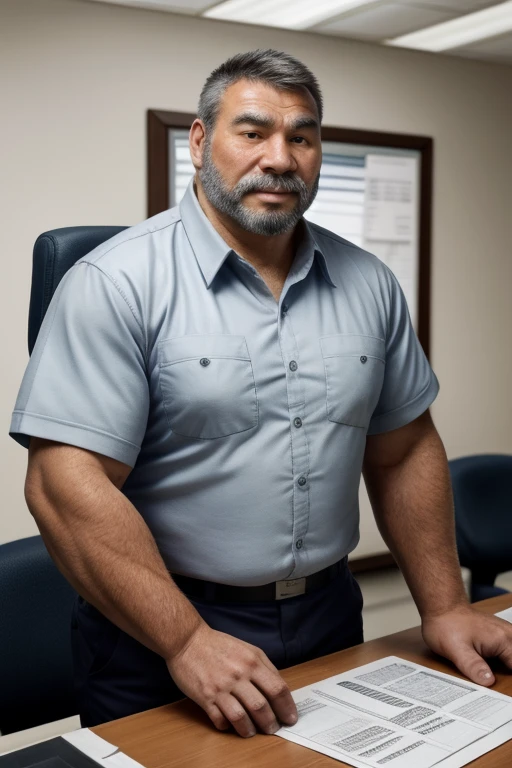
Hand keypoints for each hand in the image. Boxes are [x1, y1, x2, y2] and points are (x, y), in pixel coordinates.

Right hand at [166, 622, 297, 736]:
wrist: (188, 640)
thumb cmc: (219, 645)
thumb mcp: (247, 649)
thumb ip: (264, 667)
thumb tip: (278, 690)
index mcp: (252, 661)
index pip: (277, 688)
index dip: (287, 706)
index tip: (290, 717)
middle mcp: (238, 674)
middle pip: (261, 706)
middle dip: (271, 723)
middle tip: (273, 728)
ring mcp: (221, 687)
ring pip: (241, 717)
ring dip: (250, 729)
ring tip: (252, 732)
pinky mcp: (205, 697)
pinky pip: (220, 720)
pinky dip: (227, 726)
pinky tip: (230, 724)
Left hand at [422, 604, 511, 684]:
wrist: (442, 607)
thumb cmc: (446, 625)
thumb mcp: (456, 650)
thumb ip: (473, 666)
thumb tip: (489, 682)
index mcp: (503, 640)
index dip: (509, 681)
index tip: (498, 687)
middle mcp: (508, 634)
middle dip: (506, 673)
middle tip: (488, 676)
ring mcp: (505, 633)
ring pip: (511, 656)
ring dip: (505, 667)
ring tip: (486, 671)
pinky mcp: (499, 635)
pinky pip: (507, 651)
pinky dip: (503, 661)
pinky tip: (489, 666)